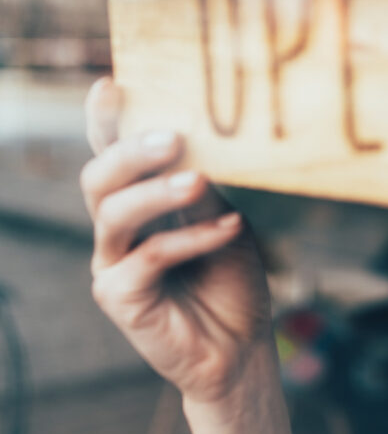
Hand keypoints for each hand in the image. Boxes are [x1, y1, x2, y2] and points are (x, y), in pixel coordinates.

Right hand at [81, 77, 272, 404]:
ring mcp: (113, 264)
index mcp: (140, 204)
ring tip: (198, 179)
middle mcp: (117, 230)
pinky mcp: (120, 298)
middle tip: (174, 136)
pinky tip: (229, 229)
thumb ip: (204, 189)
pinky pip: (148, 258)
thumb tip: (194, 143)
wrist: (243, 348)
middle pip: (99, 178)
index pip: (114, 155)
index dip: (105, 122)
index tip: (111, 84)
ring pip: (114, 213)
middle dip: (130, 151)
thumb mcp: (226, 223)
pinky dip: (191, 239)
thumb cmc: (232, 281)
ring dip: (157, 192)